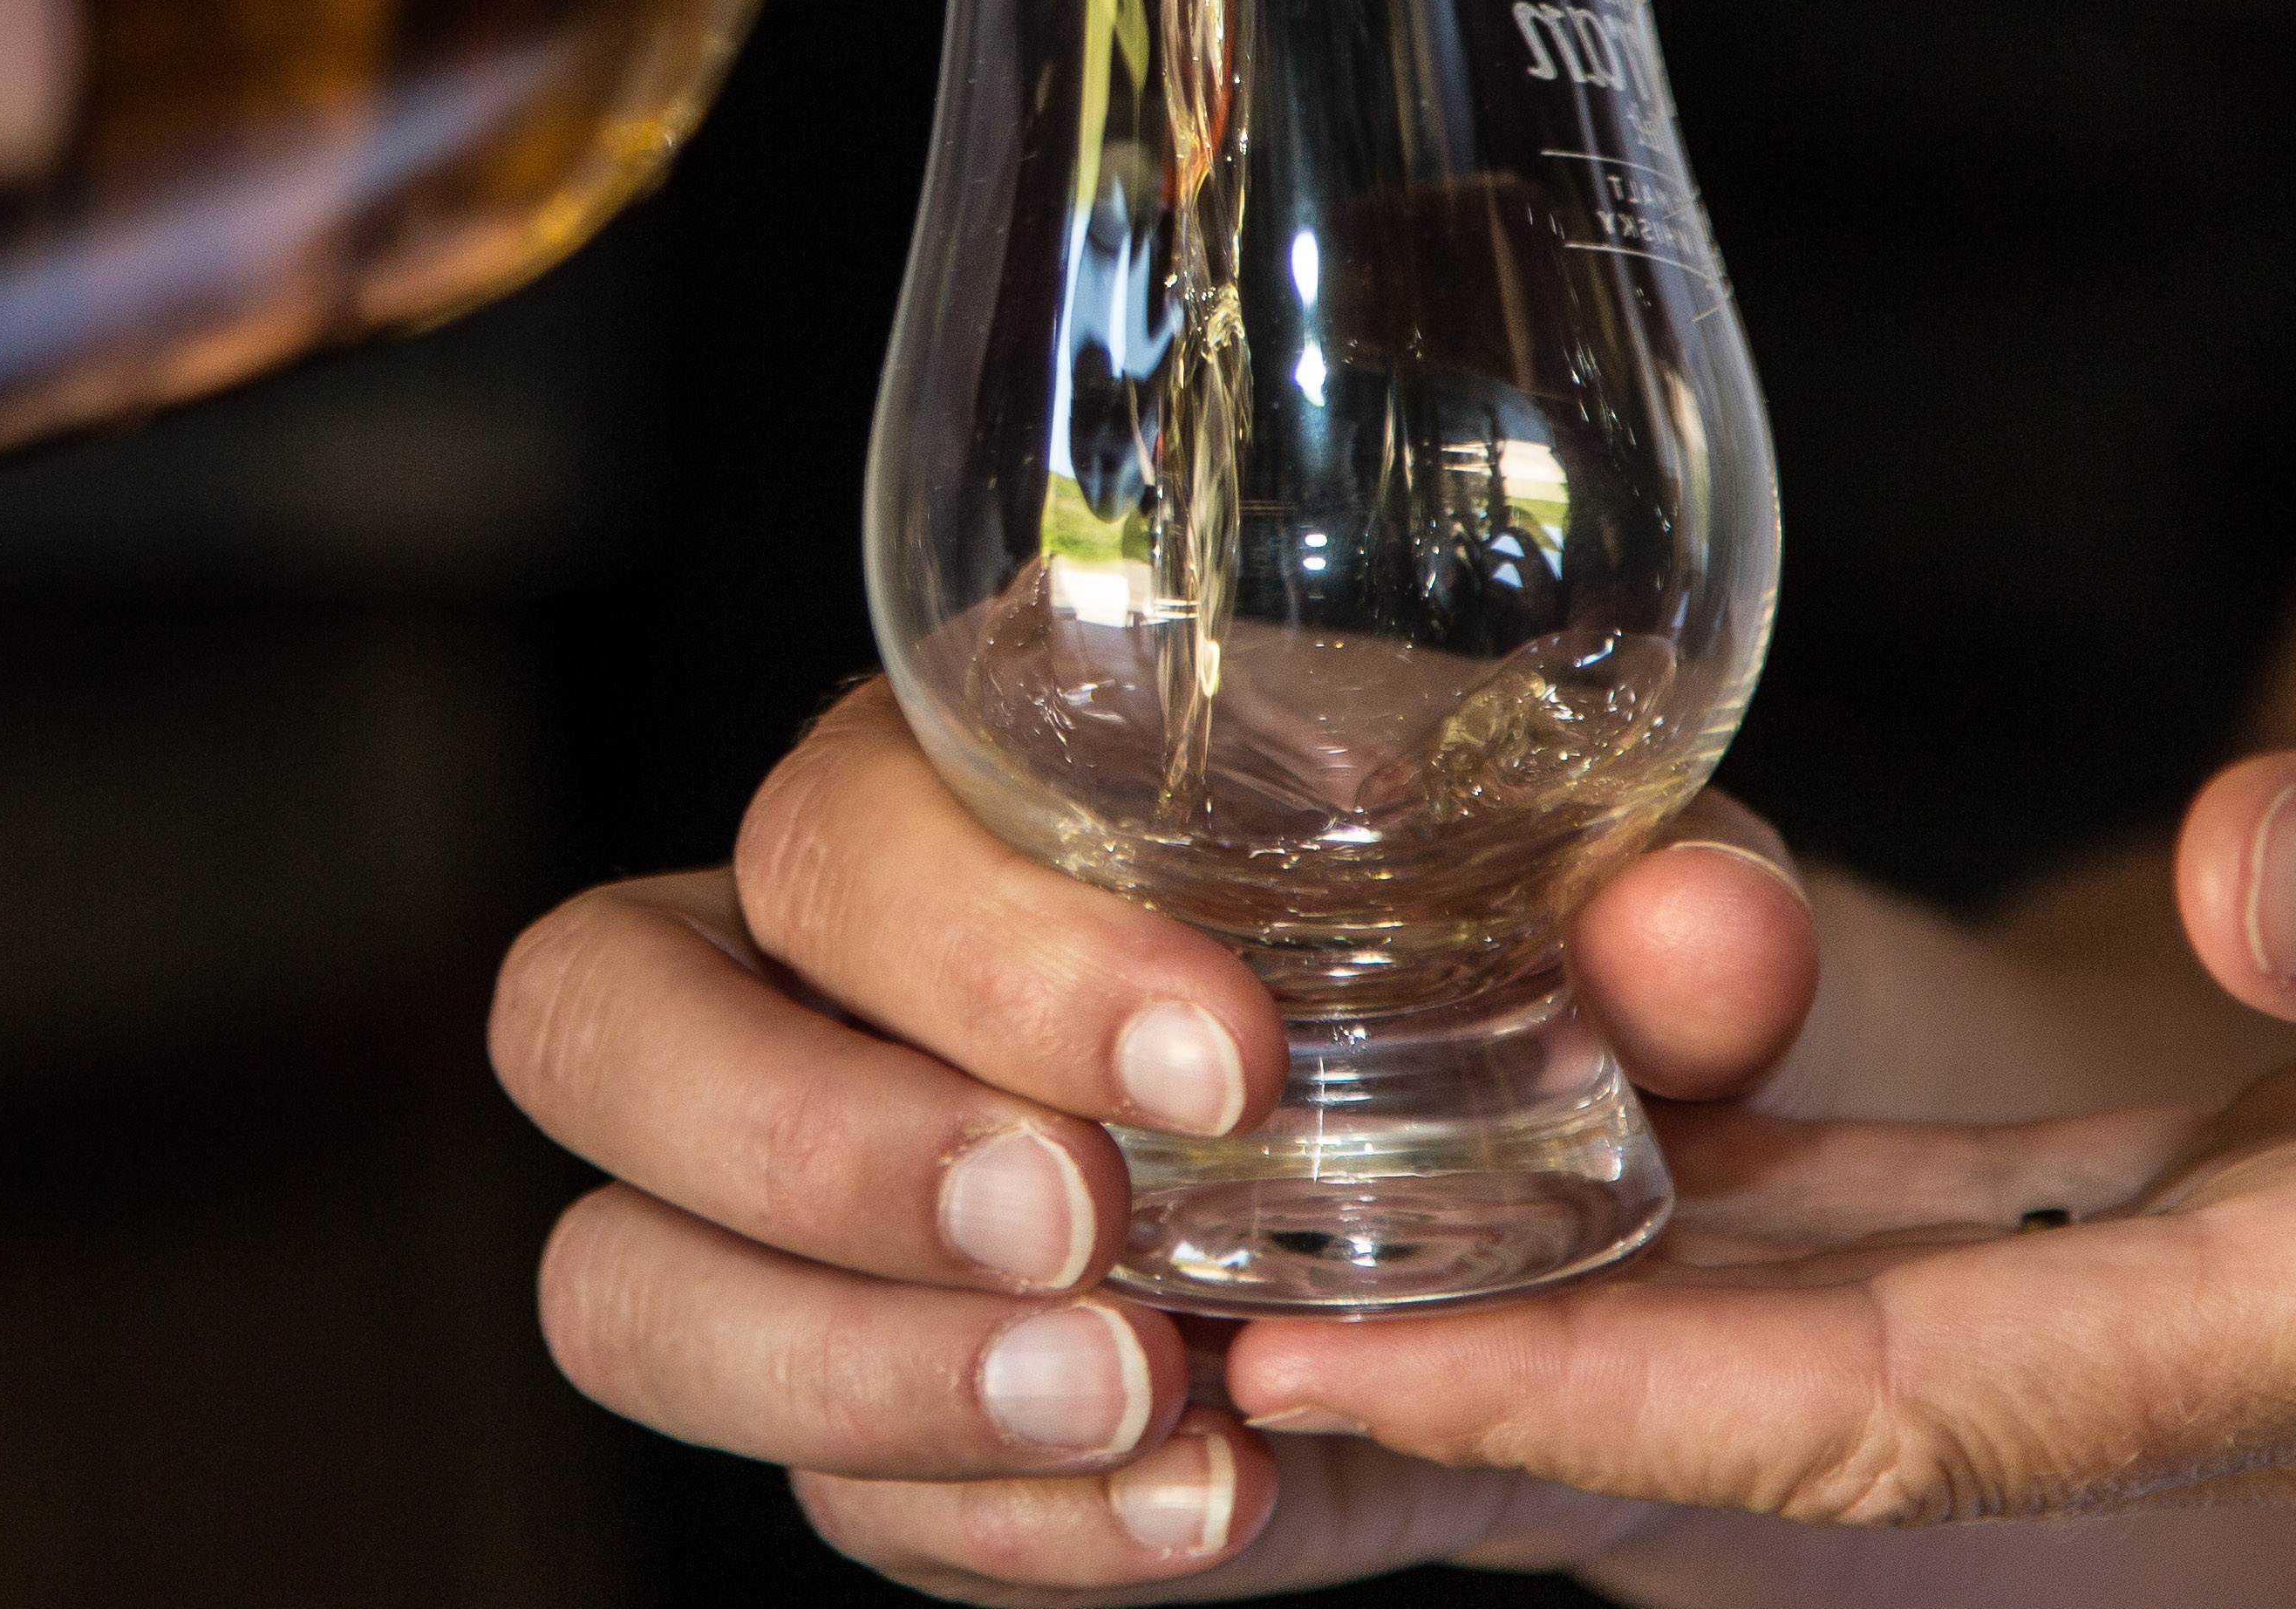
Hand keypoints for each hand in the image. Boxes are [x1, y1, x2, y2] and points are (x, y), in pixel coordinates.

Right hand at [490, 680, 1819, 1601]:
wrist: (1615, 1172)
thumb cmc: (1563, 950)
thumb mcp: (1646, 909)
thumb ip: (1688, 906)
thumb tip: (1702, 934)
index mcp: (974, 769)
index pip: (837, 827)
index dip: (973, 951)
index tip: (1221, 1058)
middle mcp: (840, 971)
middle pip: (593, 1017)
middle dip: (812, 1149)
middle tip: (1085, 1234)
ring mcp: (836, 1204)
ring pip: (619, 1280)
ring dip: (851, 1372)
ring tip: (1139, 1398)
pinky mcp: (906, 1401)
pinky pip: (831, 1493)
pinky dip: (991, 1526)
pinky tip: (1198, 1505)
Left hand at [1228, 734, 2295, 1534]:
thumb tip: (2250, 879)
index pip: (1893, 1413)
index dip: (1613, 1396)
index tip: (1347, 1361)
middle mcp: (2193, 1366)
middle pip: (1769, 1424)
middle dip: (1481, 1409)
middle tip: (1172, 1359)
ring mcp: (2152, 1304)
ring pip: (1781, 1335)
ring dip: (1533, 1308)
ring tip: (1251, 1252)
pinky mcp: (2137, 1224)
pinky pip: (1856, 1247)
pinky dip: (1669, 1213)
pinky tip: (1509, 1138)